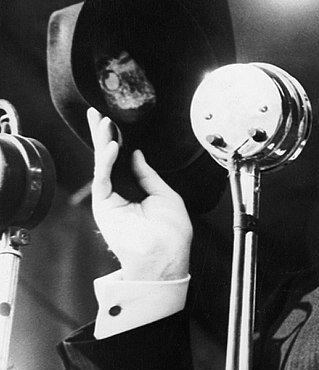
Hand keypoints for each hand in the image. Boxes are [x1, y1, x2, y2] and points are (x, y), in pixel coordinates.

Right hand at [88, 108, 192, 280]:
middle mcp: (121, 195)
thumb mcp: (165, 195)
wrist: (166, 256)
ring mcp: (110, 200)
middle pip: (108, 159)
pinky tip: (112, 147)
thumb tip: (138, 155)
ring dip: (101, 142)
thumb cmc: (171, 233)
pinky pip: (102, 178)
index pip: (123, 162)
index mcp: (136, 193)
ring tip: (101, 121)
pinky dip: (106, 161)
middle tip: (97, 114)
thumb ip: (149, 174)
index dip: (118, 142)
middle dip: (102, 135)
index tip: (115, 123)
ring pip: (102, 165)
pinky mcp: (104, 206)